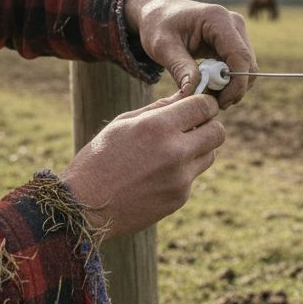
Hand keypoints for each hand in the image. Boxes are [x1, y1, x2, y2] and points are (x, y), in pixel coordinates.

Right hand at [60, 93, 223, 237]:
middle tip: (191, 127)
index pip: (205, 106)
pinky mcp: (180, 198)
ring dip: (198, 149)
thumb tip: (186, 96)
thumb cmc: (98, 159)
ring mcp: (180, 178)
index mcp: (158, 127)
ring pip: (211, 154)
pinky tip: (156, 174)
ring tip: (169, 152)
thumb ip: (159, 109)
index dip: (205, 103)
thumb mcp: (122, 124)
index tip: (197, 106)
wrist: (84, 207)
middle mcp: (175, 152)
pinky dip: (182, 171)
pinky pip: (193, 176)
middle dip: (208, 125)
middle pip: (218, 131)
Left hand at [124, 0, 256, 106]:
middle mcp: (234, 23)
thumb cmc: (158, 25)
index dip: (235, 85)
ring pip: (247, 68)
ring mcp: (237, 31)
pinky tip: (210, 86)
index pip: (240, 57)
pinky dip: (229, 81)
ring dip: (232, 86)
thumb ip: (179, 68)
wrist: (159, 13)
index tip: (219, 103)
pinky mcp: (235, 41)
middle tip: (211, 103)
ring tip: (207, 94)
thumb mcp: (162, 47)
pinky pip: (240, 67)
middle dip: (234, 89)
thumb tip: (193, 95)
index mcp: (218, 19)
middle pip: (249, 64)